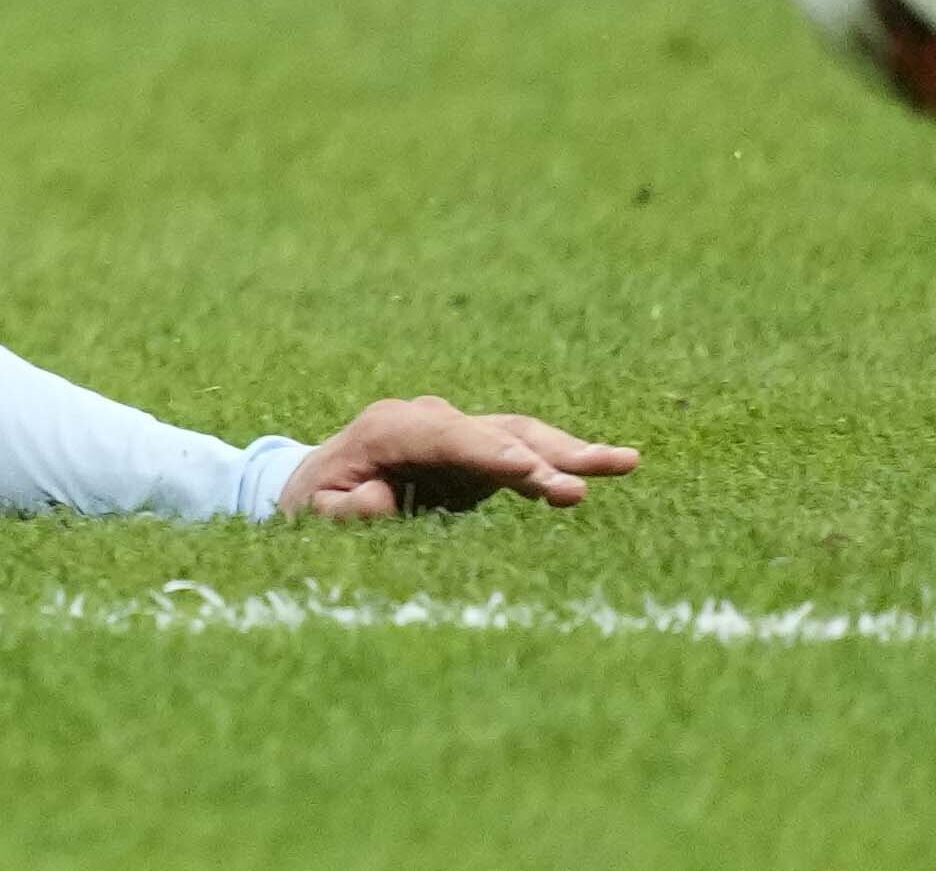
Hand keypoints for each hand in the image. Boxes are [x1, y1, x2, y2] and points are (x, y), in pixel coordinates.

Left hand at [276, 397, 638, 518]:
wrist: (314, 484)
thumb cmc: (311, 504)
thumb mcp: (312, 514)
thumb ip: (343, 510)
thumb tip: (379, 500)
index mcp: (386, 429)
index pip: (444, 435)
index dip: (487, 452)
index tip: (526, 471)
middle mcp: (427, 420)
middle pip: (491, 433)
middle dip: (536, 457)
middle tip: (579, 483)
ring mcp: (455, 433)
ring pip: (518, 436)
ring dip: (568, 450)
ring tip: (625, 461)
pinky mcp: (477, 454)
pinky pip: (524, 454)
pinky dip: (563, 461)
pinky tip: (610, 466)